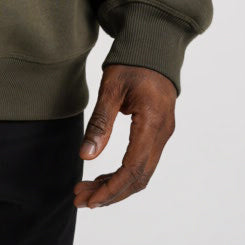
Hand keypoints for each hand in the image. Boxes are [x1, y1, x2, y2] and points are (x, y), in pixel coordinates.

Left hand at [73, 64, 175, 208]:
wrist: (155, 44)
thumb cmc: (133, 61)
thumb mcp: (111, 88)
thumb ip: (100, 123)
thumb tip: (85, 156)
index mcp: (152, 123)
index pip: (133, 169)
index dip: (111, 188)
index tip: (89, 200)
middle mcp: (162, 133)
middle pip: (139, 178)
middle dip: (110, 193)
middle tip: (81, 199)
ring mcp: (163, 134)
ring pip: (141, 173)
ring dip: (115, 186)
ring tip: (87, 191)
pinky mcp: (158, 132)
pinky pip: (143, 162)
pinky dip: (123, 174)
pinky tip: (103, 176)